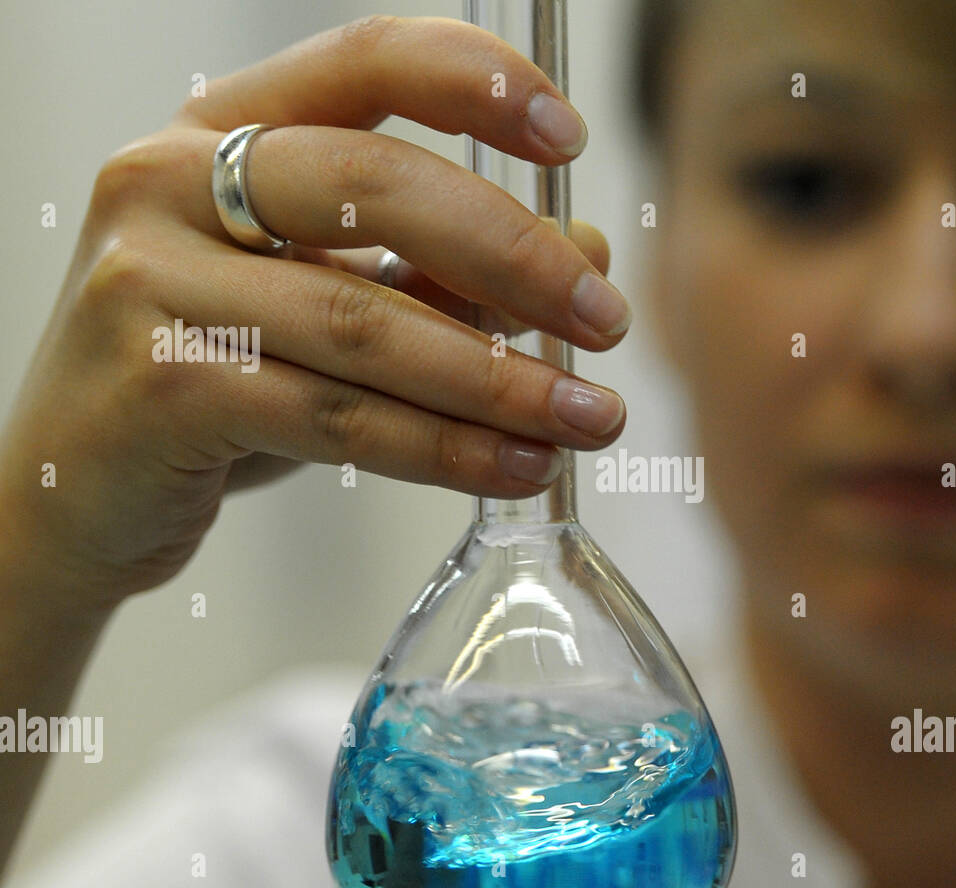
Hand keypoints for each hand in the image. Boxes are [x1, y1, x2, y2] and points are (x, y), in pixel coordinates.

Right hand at [0, 15, 629, 608]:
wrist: (81, 489)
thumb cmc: (216, 374)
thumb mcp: (327, 303)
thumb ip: (443, 272)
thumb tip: (588, 252)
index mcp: (219, 132)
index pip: (365, 63)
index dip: (479, 85)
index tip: (572, 139)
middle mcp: (172, 183)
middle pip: (378, 188)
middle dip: (517, 257)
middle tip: (607, 321)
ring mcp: (153, 282)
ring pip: (367, 324)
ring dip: (502, 379)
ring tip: (590, 417)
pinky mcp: (161, 387)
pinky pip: (337, 419)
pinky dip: (445, 450)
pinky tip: (519, 467)